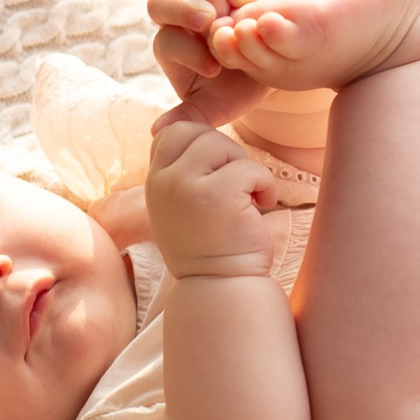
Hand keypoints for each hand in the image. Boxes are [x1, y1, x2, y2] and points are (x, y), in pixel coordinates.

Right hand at [146, 120, 275, 279]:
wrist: (221, 289)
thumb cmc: (212, 247)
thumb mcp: (183, 204)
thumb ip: (182, 171)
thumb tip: (202, 131)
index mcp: (155, 182)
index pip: (171, 132)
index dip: (200, 142)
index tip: (218, 172)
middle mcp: (163, 182)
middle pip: (195, 131)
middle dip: (224, 150)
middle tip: (236, 184)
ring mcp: (185, 188)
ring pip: (221, 144)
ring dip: (244, 166)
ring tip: (247, 196)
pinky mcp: (215, 197)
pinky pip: (249, 167)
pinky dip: (265, 183)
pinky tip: (263, 205)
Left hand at [148, 0, 289, 126]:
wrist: (273, 66)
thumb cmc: (236, 88)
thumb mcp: (216, 107)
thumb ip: (192, 117)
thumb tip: (161, 132)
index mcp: (174, 42)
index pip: (165, 39)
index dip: (185, 49)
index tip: (215, 67)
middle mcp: (188, 9)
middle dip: (188, 5)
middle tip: (213, 20)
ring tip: (251, 1)